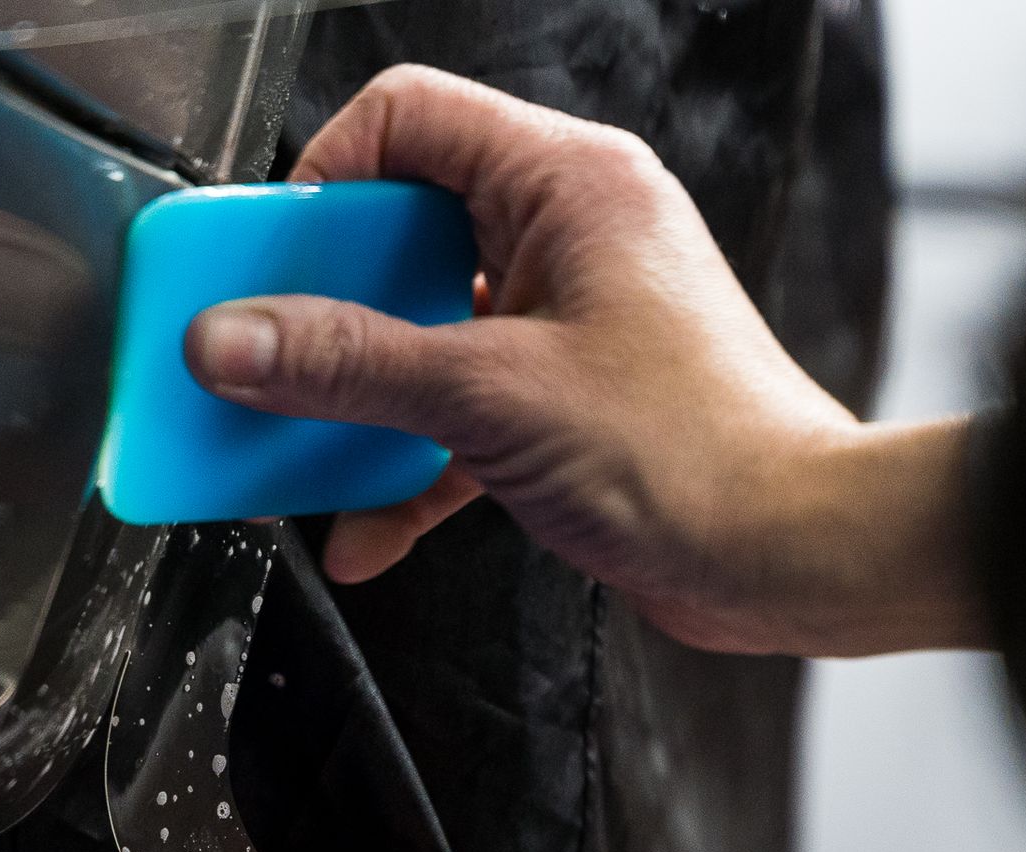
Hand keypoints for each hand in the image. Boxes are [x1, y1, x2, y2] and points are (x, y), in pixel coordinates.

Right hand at [184, 66, 982, 656]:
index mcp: (567, 184)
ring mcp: (564, 318)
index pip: (409, 120)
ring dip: (357, 399)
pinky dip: (406, 466)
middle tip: (263, 350)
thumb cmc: (699, 452)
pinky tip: (366, 528)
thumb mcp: (488, 395)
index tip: (270, 259)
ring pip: (419, 330)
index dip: (324, 177)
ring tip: (299, 443)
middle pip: (400, 233)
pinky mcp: (561, 398)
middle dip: (322, 307)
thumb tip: (234, 340)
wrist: (791, 557)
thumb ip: (349, 364)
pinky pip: (453, 410)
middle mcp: (567, 235)